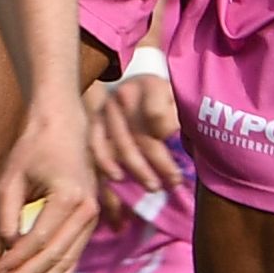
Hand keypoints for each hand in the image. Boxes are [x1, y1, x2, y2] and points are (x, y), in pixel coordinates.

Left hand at [0, 98, 98, 272]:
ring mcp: (92, 217)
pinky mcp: (89, 222)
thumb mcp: (11, 177)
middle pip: (55, 255)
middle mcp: (86, 210)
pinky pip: (74, 255)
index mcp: (68, 196)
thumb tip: (7, 249)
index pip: (38, 239)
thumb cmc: (33, 149)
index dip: (16, 260)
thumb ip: (7, 214)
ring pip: (67, 260)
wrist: (65, 128)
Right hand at [87, 68, 184, 198]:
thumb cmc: (162, 99)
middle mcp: (124, 95)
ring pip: (121, 146)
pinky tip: (118, 180)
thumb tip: (180, 140)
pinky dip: (106, 166)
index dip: (168, 131)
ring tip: (154, 187)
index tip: (180, 147)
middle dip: (160, 162)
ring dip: (138, 170)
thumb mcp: (176, 98)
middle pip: (141, 134)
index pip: (157, 113)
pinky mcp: (93, 124)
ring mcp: (106, 111)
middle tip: (174, 181)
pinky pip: (96, 149)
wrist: (133, 89)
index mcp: (149, 85)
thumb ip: (179, 116)